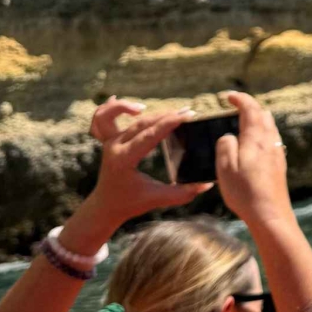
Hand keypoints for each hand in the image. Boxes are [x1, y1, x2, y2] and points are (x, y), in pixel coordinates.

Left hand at [84, 98, 212, 226]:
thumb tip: (208, 184)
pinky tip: (132, 106)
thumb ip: (183, 193)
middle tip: (188, 112)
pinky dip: (112, 108)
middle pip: (142, 123)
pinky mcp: (108, 140)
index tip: (187, 115)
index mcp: (124, 160)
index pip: (149, 135)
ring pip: (128, 118)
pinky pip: (103, 119)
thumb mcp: (158, 199)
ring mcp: (109, 142)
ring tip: (167, 110)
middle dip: (166, 115)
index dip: (169, 123)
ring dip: (149, 111)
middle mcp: (115, 147)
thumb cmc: (131, 203)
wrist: (106, 205)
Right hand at [215, 92, 291, 227]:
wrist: (270, 216)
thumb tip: (229, 136)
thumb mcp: (225, 166)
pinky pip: (272, 142)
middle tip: (235, 108)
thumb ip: (225, 145)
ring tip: (243, 124)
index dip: (240, 99)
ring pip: (270, 128)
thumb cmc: (245, 192)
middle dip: (250, 107)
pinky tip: (254, 146)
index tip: (228, 96)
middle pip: (264, 115)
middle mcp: (270, 143)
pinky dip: (262, 135)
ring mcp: (277, 155)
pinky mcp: (279, 167)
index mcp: (256, 139)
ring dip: (257, 121)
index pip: (250, 109)